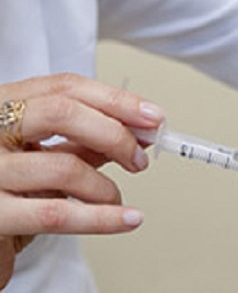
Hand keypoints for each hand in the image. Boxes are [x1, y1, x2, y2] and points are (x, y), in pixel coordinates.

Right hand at [0, 74, 163, 287]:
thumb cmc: (7, 191)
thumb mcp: (43, 156)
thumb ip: (86, 140)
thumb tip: (141, 130)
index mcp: (3, 106)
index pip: (64, 87)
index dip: (116, 100)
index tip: (152, 116)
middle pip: (63, 112)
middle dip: (114, 133)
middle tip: (139, 158)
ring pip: (64, 166)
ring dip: (105, 187)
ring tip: (116, 199)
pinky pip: (57, 213)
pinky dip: (102, 218)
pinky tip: (125, 219)